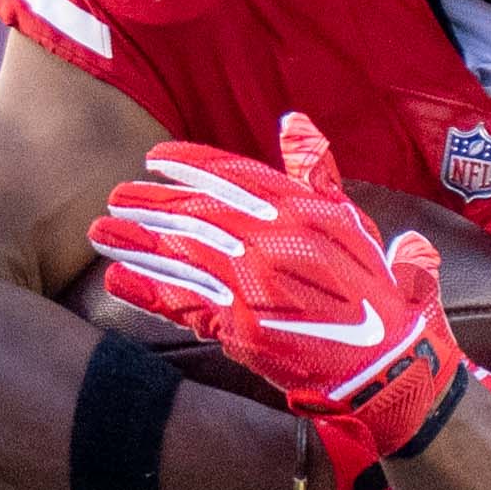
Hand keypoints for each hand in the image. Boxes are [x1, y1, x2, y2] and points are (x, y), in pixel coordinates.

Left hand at [91, 114, 468, 471]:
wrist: (388, 367)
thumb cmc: (377, 295)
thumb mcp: (354, 223)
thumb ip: (318, 173)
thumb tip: (293, 122)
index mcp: (300, 210)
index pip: (232, 175)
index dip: (189, 164)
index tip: (156, 158)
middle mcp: (272, 240)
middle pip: (195, 212)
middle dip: (150, 203)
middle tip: (117, 195)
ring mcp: (254, 284)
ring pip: (181, 254)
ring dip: (136, 241)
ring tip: (102, 231)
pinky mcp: (241, 328)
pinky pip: (183, 303)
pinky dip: (147, 290)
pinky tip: (117, 277)